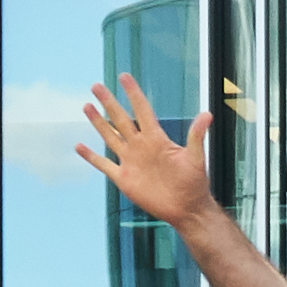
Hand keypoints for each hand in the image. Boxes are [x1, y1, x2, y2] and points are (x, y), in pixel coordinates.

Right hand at [76, 73, 215, 230]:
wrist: (187, 209)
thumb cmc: (194, 184)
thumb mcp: (196, 158)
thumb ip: (197, 136)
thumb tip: (207, 114)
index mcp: (156, 139)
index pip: (142, 111)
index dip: (133, 94)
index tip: (124, 76)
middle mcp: (141, 147)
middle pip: (121, 119)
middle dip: (109, 103)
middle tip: (96, 86)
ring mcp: (131, 161)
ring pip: (110, 137)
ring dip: (98, 123)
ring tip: (86, 106)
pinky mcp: (124, 179)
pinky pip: (104, 165)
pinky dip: (91, 157)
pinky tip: (79, 146)